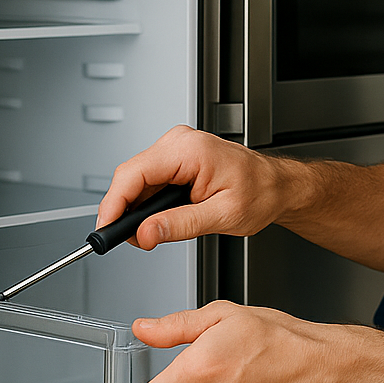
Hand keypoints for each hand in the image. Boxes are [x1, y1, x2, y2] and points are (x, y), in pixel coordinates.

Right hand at [96, 125, 289, 248]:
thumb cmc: (261, 193)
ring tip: (148, 233)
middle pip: (131, 176)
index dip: (114, 203)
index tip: (106, 228)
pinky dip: (147, 201)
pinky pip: (149, 179)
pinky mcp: (175, 157)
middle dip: (125, 210)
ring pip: (137, 179)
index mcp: (190, 150)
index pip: (134, 173)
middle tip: (131, 240)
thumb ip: (180, 225)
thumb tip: (144, 233)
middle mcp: (179, 142)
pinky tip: (157, 218)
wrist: (277, 185)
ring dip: (136, 208)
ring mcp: (176, 147)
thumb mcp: (222, 216)